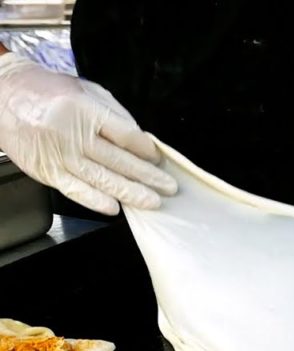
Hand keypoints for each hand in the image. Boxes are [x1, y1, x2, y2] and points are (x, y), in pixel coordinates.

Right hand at [0, 53, 176, 215]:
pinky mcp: (46, 170)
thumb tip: (141, 140)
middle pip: (118, 160)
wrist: (2, 95)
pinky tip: (114, 208)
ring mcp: (58, 154)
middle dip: (147, 176)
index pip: (126, 135)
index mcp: (84, 108)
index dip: (146, 150)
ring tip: (152, 201)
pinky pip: (75, 190)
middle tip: (168, 187)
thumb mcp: (86, 90)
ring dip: (130, 193)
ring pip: (101, 179)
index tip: (159, 159)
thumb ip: (115, 113)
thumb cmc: (47, 91)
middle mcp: (71, 132)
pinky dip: (96, 201)